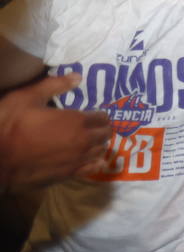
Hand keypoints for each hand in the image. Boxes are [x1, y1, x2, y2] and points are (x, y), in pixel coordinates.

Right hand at [0, 74, 110, 190]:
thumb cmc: (10, 125)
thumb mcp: (27, 97)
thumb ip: (54, 85)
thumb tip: (78, 76)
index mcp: (77, 121)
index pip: (102, 117)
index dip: (99, 114)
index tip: (92, 113)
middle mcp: (84, 141)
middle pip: (105, 134)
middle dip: (101, 128)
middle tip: (92, 125)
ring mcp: (78, 160)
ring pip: (101, 151)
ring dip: (98, 144)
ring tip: (89, 140)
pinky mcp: (69, 175)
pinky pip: (93, 168)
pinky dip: (95, 162)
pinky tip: (89, 159)